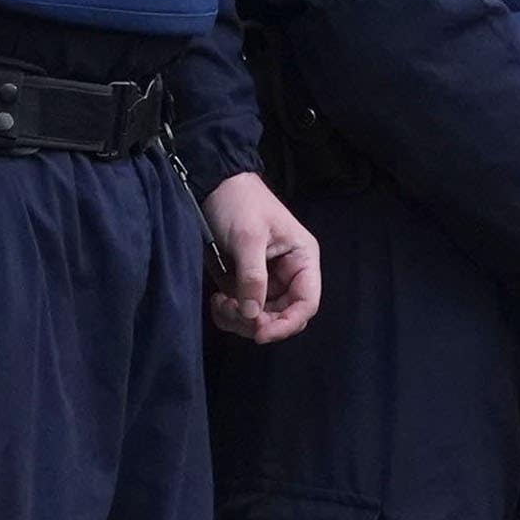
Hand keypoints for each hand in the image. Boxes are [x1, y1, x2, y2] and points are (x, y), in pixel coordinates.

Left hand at [203, 172, 321, 342]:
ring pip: (261, 320)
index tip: (260, 333)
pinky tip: (217, 300)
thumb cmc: (239, 203)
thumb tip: (252, 315)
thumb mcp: (248, 237)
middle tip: (232, 310)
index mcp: (302, 260)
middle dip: (258, 322)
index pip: (306, 303)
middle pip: (283, 317)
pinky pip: (242, 313)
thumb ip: (253, 277)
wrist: (212, 186)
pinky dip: (229, 315)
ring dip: (240, 320)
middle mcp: (289, 274)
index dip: (287, 324)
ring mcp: (267, 282)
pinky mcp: (245, 285)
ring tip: (220, 301)